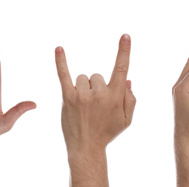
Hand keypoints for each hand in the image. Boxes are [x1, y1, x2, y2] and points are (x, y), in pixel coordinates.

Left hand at [57, 34, 135, 149]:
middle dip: (97, 87)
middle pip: (97, 76)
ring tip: (83, 106)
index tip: (125, 36)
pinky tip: (58, 48)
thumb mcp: (127, 120)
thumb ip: (130, 99)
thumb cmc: (107, 133)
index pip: (121, 68)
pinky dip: (60, 62)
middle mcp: (99, 93)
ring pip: (83, 78)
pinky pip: (63, 75)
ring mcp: (82, 95)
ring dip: (83, 88)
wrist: (86, 148)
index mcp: (115, 96)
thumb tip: (127, 80)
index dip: (124, 51)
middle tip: (94, 107)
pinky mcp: (67, 98)